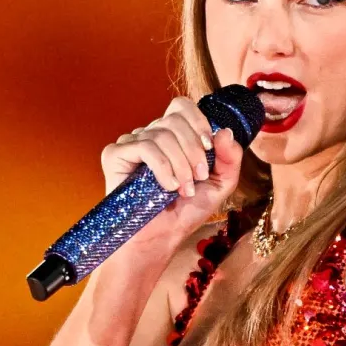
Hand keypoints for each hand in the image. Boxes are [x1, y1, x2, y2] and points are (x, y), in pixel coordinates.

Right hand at [99, 96, 246, 252]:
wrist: (161, 238)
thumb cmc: (187, 211)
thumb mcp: (220, 184)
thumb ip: (230, 158)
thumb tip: (224, 131)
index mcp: (173, 137)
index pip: (182, 106)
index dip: (198, 121)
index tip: (209, 148)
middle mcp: (151, 135)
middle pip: (174, 119)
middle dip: (194, 149)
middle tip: (199, 176)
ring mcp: (132, 143)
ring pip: (161, 133)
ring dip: (180, 163)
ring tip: (183, 188)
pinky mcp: (115, 155)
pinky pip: (143, 146)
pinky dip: (162, 166)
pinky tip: (167, 187)